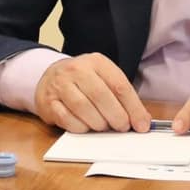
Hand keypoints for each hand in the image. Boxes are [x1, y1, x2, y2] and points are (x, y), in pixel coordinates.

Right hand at [33, 53, 148, 132]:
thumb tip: (141, 121)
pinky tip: (86, 127)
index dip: (133, 108)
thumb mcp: (104, 79)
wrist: (49, 77)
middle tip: (122, 127)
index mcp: (96, 62)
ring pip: (83, 107)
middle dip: (116, 116)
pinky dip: (80, 127)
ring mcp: (60, 85)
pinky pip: (66, 118)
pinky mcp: (48, 101)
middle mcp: (77, 69)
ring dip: (98, 123)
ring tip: (104, 127)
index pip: (119, 85)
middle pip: (101, 96)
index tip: (141, 125)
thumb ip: (122, 97)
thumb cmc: (83, 82)